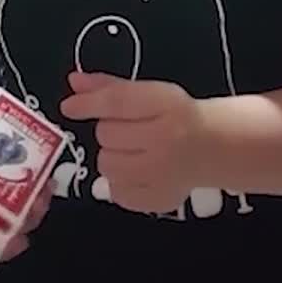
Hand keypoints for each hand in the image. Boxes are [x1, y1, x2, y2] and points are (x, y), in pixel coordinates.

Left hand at [59, 72, 207, 214]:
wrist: (212, 147)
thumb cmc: (177, 116)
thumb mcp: (150, 93)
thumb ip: (110, 88)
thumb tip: (74, 83)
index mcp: (167, 106)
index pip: (117, 103)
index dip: (88, 104)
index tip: (69, 107)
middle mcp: (167, 140)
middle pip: (106, 135)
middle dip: (109, 130)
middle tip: (130, 130)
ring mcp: (163, 174)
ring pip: (107, 164)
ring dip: (112, 156)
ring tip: (134, 151)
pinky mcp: (157, 200)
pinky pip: (116, 191)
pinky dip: (121, 182)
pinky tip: (139, 171)